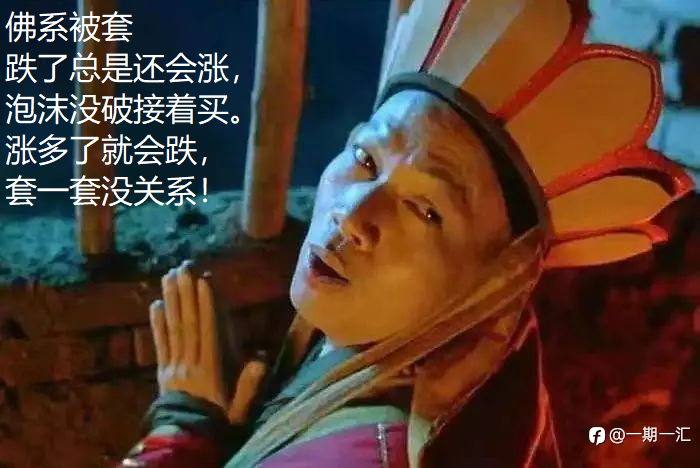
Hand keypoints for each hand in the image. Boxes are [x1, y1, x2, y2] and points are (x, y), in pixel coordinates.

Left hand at [150, 260, 266, 423]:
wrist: (188, 440)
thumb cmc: (219, 422)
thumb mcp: (239, 408)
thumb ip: (249, 385)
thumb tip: (261, 361)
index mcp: (209, 369)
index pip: (207, 331)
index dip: (205, 306)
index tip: (203, 281)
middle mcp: (189, 363)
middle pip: (187, 323)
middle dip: (186, 294)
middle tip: (183, 267)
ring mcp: (174, 366)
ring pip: (172, 329)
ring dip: (171, 301)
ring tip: (169, 277)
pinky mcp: (163, 372)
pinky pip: (160, 344)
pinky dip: (157, 323)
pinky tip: (155, 305)